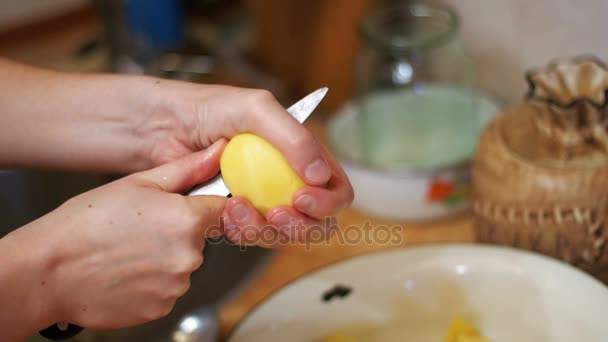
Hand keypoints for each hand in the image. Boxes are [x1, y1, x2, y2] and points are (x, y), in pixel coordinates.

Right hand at [31, 140, 225, 328]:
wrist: (49, 270)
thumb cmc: (87, 222)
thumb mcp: (138, 183)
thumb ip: (188, 169)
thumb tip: (219, 151)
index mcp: (188, 219)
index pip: (222, 210)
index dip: (203, 206)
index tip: (184, 208)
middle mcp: (190, 255)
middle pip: (200, 239)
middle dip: (178, 233)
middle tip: (141, 229)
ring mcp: (176, 286)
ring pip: (182, 265)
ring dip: (164, 259)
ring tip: (128, 251)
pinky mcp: (162, 308)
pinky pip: (167, 290)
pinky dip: (151, 283)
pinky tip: (126, 272)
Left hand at [137, 80, 353, 244]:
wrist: (161, 127)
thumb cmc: (208, 108)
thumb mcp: (256, 110)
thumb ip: (293, 137)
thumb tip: (320, 174)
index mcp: (302, 154)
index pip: (336, 188)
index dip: (328, 201)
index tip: (302, 198)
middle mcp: (287, 179)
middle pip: (316, 221)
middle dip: (300, 224)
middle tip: (275, 212)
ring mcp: (263, 199)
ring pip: (285, 234)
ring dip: (267, 228)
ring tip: (239, 206)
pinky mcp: (239, 215)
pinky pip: (253, 236)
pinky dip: (244, 230)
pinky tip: (227, 211)